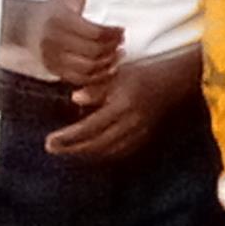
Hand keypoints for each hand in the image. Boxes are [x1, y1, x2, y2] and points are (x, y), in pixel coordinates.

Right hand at [26, 0, 122, 87]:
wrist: (24, 27)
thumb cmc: (51, 10)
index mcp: (62, 21)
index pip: (94, 32)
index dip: (112, 34)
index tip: (122, 30)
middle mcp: (56, 41)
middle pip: (93, 51)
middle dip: (112, 48)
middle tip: (122, 43)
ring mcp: (53, 58)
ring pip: (87, 68)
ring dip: (107, 64)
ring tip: (118, 56)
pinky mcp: (53, 70)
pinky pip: (78, 78)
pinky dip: (95, 77)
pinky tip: (107, 69)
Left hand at [44, 49, 198, 163]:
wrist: (175, 81)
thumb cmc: (144, 73)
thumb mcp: (118, 74)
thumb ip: (97, 88)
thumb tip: (75, 98)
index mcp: (122, 105)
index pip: (89, 127)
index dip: (68, 137)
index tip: (49, 141)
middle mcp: (131, 122)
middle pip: (97, 144)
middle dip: (72, 149)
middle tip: (52, 148)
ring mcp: (139, 132)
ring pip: (108, 151)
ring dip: (86, 153)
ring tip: (68, 149)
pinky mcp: (144, 137)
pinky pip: (120, 150)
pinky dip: (103, 152)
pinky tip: (92, 149)